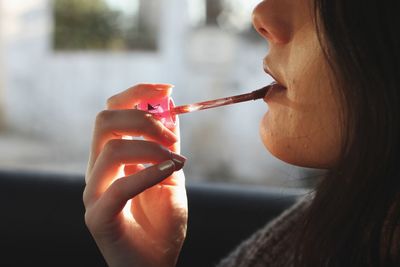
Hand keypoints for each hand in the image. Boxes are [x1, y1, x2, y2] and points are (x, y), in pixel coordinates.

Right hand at [83, 84, 187, 266]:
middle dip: (142, 117)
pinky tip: (173, 171)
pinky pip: (118, 187)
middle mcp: (98, 170)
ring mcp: (94, 193)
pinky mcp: (98, 217)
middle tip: (171, 135)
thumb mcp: (171, 176)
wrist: (156, 264)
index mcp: (112, 157)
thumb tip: (170, 109)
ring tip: (177, 161)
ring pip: (110, 148)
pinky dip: (148, 173)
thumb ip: (167, 145)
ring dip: (150, 147)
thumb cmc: (162, 224)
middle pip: (104, 120)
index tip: (168, 88)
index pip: (113, 110)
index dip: (138, 93)